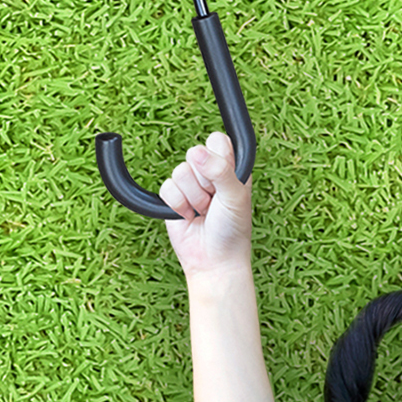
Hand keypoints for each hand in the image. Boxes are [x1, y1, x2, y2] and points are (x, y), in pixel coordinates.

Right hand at [160, 131, 252, 277]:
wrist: (214, 260)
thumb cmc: (232, 230)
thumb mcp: (235, 196)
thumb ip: (220, 170)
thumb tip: (196, 151)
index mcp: (231, 167)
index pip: (218, 140)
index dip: (217, 156)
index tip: (223, 178)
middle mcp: (210, 173)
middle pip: (194, 153)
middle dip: (204, 182)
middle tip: (214, 200)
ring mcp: (190, 185)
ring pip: (179, 171)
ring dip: (192, 197)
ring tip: (203, 211)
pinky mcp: (173, 198)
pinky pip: (166, 187)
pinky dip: (178, 205)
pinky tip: (189, 216)